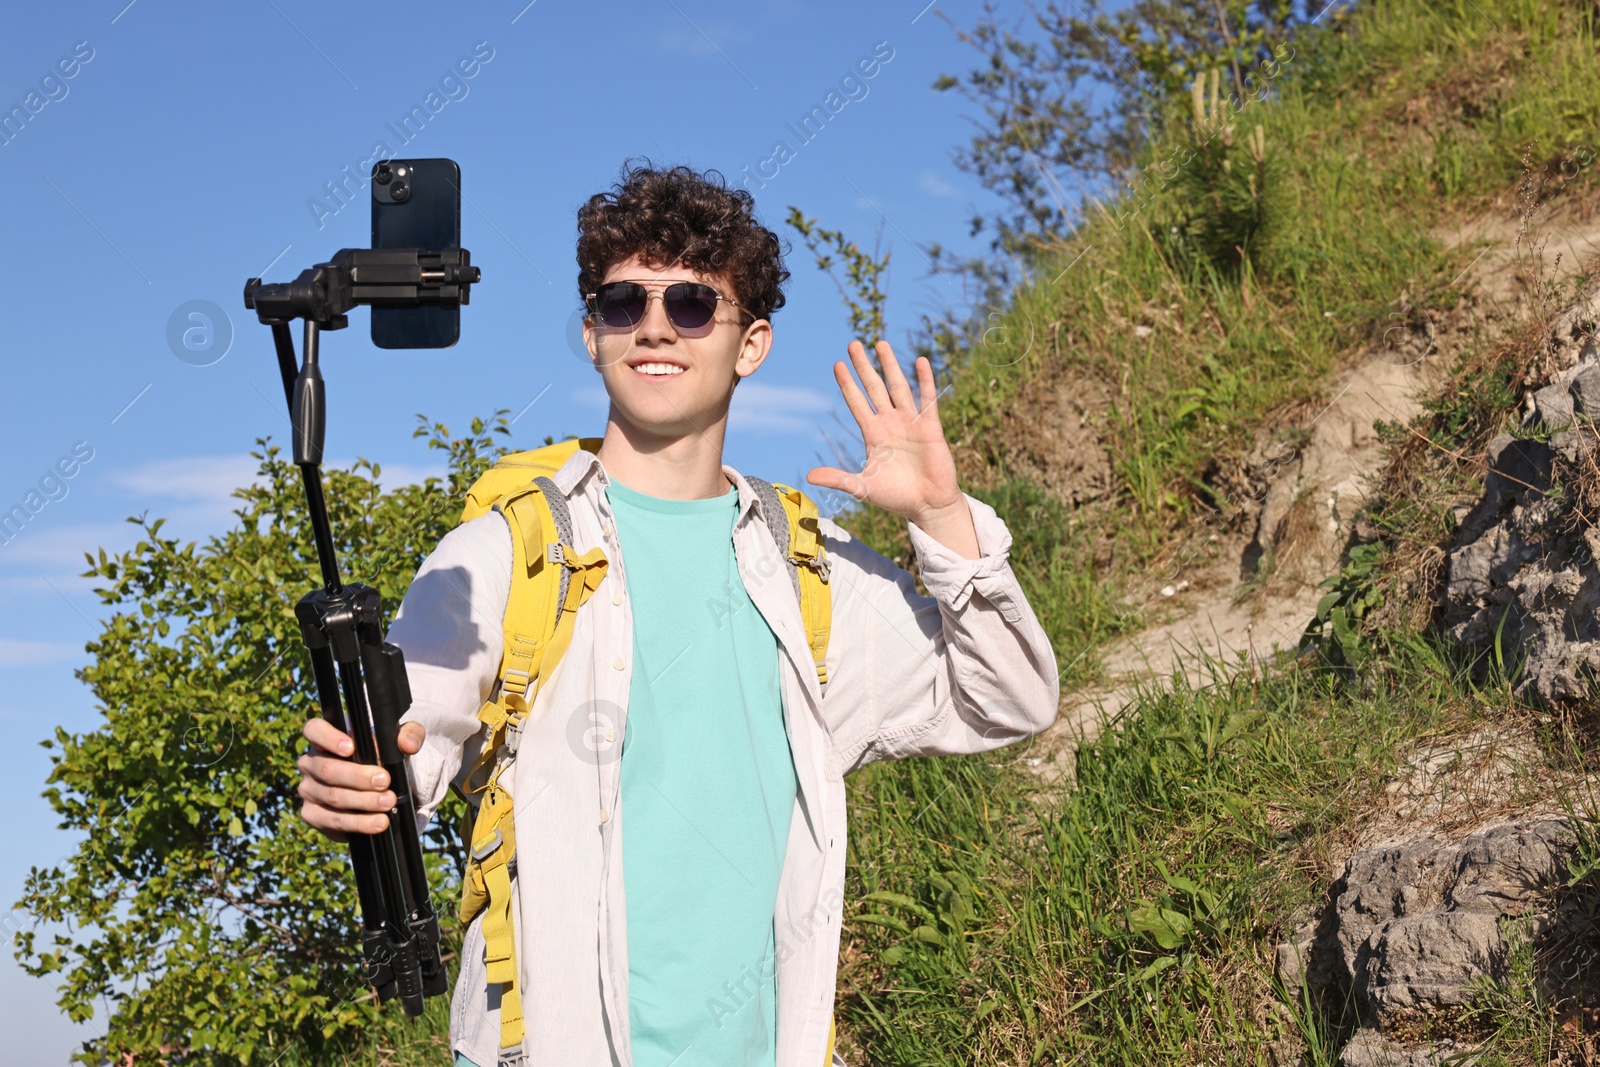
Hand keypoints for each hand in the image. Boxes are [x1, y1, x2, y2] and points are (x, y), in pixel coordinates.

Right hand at [297, 717, 424, 841]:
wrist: (376, 791)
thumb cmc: (381, 758)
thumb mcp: (397, 743)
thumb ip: (408, 735)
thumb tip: (408, 744)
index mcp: (324, 739)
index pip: (314, 730)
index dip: (328, 738)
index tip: (351, 748)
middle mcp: (311, 763)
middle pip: (327, 768)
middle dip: (358, 776)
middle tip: (385, 781)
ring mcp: (309, 790)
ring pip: (333, 796)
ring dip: (364, 801)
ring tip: (388, 802)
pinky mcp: (313, 815)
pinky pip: (334, 821)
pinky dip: (359, 823)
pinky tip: (378, 822)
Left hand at [808, 340, 979, 557]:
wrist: (928, 505)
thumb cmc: (897, 497)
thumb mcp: (863, 487)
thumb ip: (838, 479)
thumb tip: (808, 477)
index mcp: (874, 434)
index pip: (857, 402)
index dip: (847, 384)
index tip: (837, 365)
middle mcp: (891, 423)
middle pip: (874, 388)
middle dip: (864, 367)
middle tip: (853, 344)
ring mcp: (911, 422)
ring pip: (898, 387)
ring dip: (890, 365)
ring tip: (880, 343)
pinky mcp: (930, 427)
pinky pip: (927, 399)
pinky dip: (925, 380)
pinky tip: (920, 362)